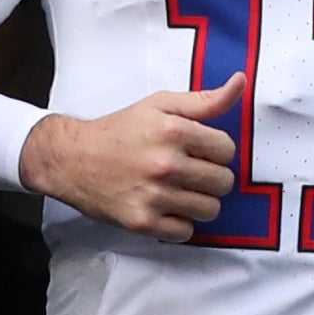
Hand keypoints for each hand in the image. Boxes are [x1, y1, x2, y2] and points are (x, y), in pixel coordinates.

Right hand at [19, 77, 238, 239]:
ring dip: (199, 202)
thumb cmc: (119, 131)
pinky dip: (179, 223)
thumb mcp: (160, 105)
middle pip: (223, 182)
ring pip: (210, 210)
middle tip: (190, 172)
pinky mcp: (143, 222)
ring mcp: (154, 196)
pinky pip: (186, 232)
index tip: (199, 151)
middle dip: (211, 177)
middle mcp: (165, 164)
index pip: (227, 149)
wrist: (72, 159)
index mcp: (173, 131)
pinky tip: (166, 207)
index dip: (216, 150)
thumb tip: (240, 82)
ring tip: (179, 191)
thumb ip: (203, 100)